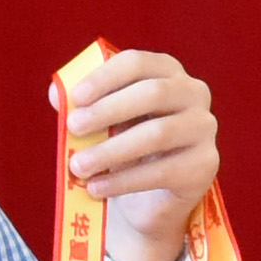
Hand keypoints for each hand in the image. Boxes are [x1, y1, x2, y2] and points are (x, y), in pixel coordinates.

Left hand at [62, 44, 223, 260]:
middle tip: (73, 128)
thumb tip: (57, 94)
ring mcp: (203, 129)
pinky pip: (162, 171)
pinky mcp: (204, 165)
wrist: (148, 197)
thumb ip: (82, 105)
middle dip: (108, 110)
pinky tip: (96, 188)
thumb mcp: (101, 122)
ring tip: (78, 166)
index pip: (137, 63)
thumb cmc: (122, 146)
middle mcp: (193, 93)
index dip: (104, 77)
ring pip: (157, 134)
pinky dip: (124, 181)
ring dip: (111, 151)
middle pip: (153, 93)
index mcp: (166, 71)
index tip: (75, 98)